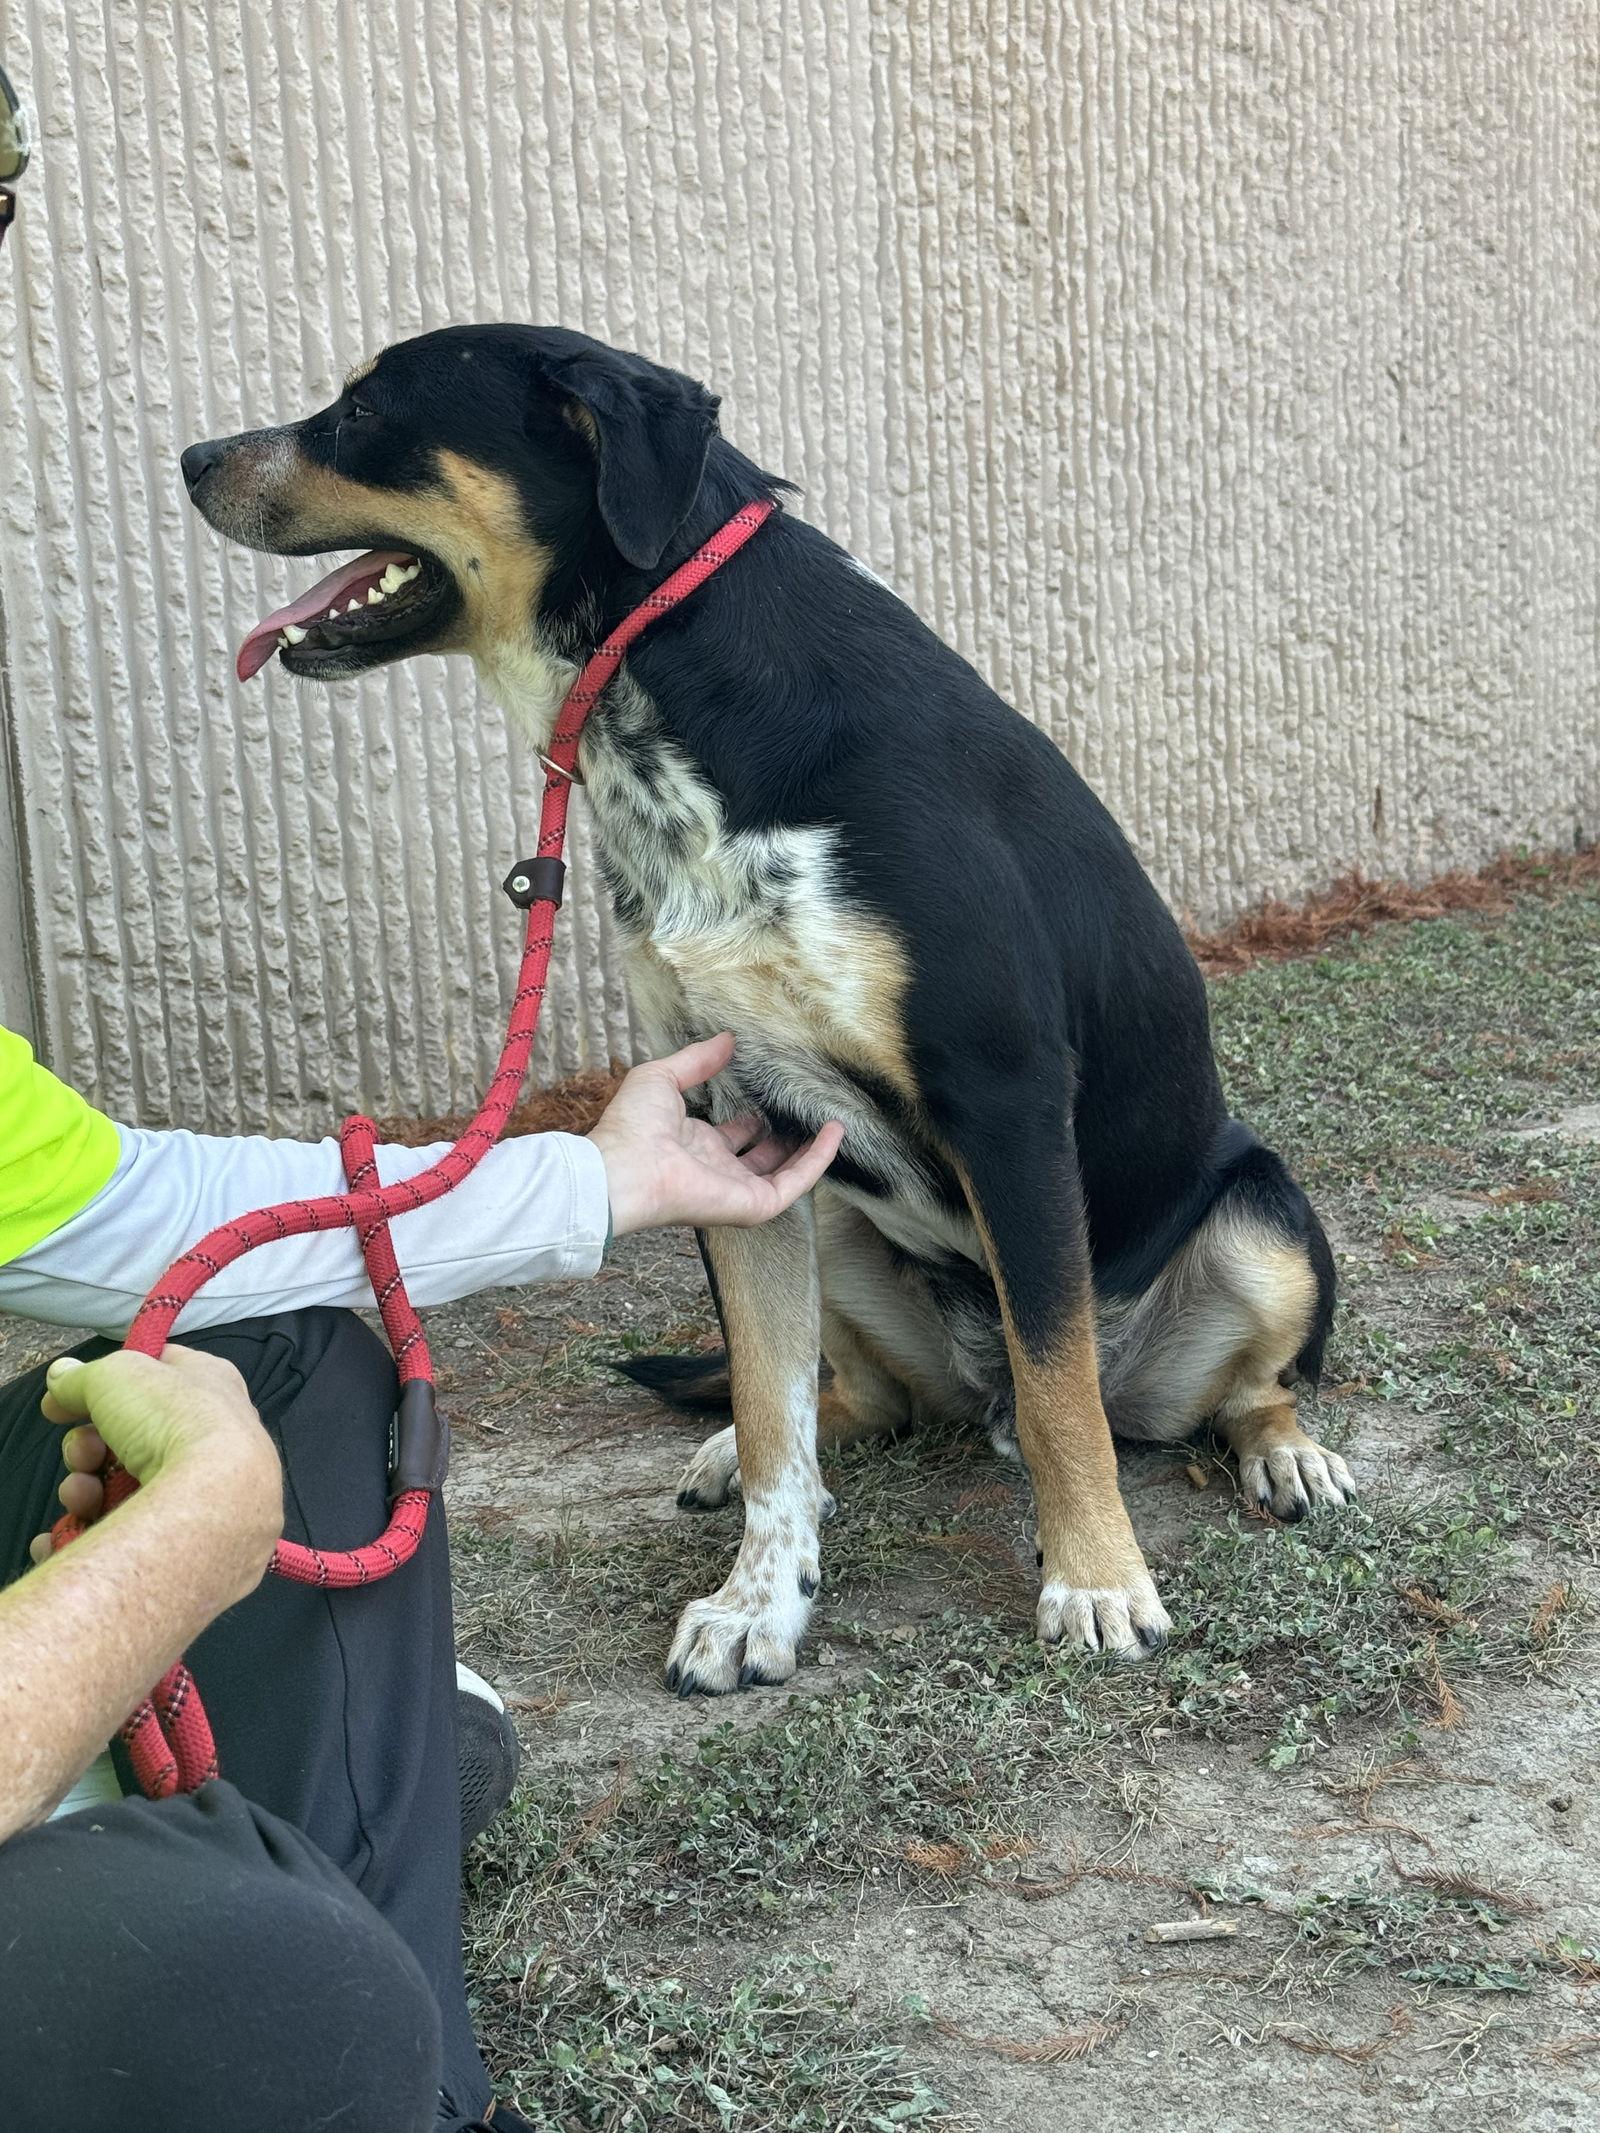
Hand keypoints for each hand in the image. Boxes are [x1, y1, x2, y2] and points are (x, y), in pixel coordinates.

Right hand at [28, 1347, 282, 1574]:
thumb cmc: (174, 1420)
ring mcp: (198, 1487)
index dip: (111, 1382)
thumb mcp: (115, 1375)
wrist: (209, 1496)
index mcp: (209, 1384)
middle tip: (83, 1453)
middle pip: (129, 1437)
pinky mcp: (182, 1533)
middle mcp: (210, 1434)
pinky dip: (90, 1525)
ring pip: (121, 1484)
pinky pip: (126, 1526)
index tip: (67, 1398)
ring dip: (85, 1487)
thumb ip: (81, 1377)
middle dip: (88, 1446)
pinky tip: (73, 1525)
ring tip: (83, 1492)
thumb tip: (60, 1377)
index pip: (158, 1373)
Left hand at [588, 1032, 843, 1236]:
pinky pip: (794, 1185)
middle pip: (760, 1159)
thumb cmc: (633, 1127)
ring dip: (809, 1152)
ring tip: (832, 1124)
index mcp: (693, 1145)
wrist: (626, 1169)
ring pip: (783, 1175)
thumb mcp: (662, 1077)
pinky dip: (818, 1162)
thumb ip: (697, 1060)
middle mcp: (716, 1170)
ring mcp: (736, 1189)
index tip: (771, 1097)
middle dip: (784, 1140)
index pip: (731, 1136)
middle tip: (806, 1114)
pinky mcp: (752, 1204)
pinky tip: (834, 1135)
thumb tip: (726, 1039)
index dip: (751, 1120)